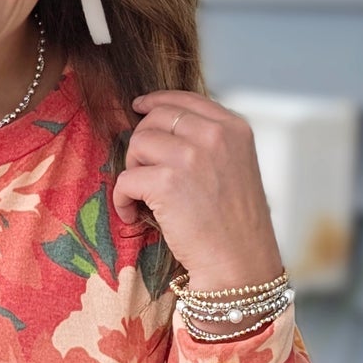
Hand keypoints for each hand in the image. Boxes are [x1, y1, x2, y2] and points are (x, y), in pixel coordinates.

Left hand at [113, 91, 282, 286]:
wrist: (240, 263)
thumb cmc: (234, 224)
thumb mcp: (235, 167)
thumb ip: (208, 141)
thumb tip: (158, 122)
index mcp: (234, 128)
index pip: (184, 99)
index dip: (155, 102)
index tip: (139, 107)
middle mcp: (215, 135)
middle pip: (155, 119)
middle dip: (142, 145)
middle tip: (145, 175)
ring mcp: (192, 156)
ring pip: (137, 143)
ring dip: (132, 170)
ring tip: (142, 196)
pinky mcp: (167, 182)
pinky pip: (126, 178)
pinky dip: (122, 198)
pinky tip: (134, 214)